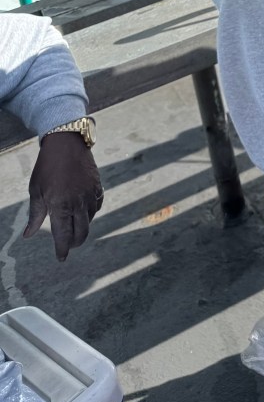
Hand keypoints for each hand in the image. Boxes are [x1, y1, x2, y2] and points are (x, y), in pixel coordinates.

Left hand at [24, 133, 103, 260]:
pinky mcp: (97, 187)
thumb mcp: (36, 191)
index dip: (62, 249)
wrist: (66, 143)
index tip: (61, 258)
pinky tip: (84, 211)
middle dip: (74, 243)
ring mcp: (90, 195)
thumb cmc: (47, 167)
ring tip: (73, 227)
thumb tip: (29, 235)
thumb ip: (35, 215)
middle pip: (81, 233)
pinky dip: (91, 213)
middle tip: (68, 245)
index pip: (63, 236)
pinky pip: (96, 207)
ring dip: (82, 227)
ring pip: (89, 221)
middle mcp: (78, 204)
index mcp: (60, 206)